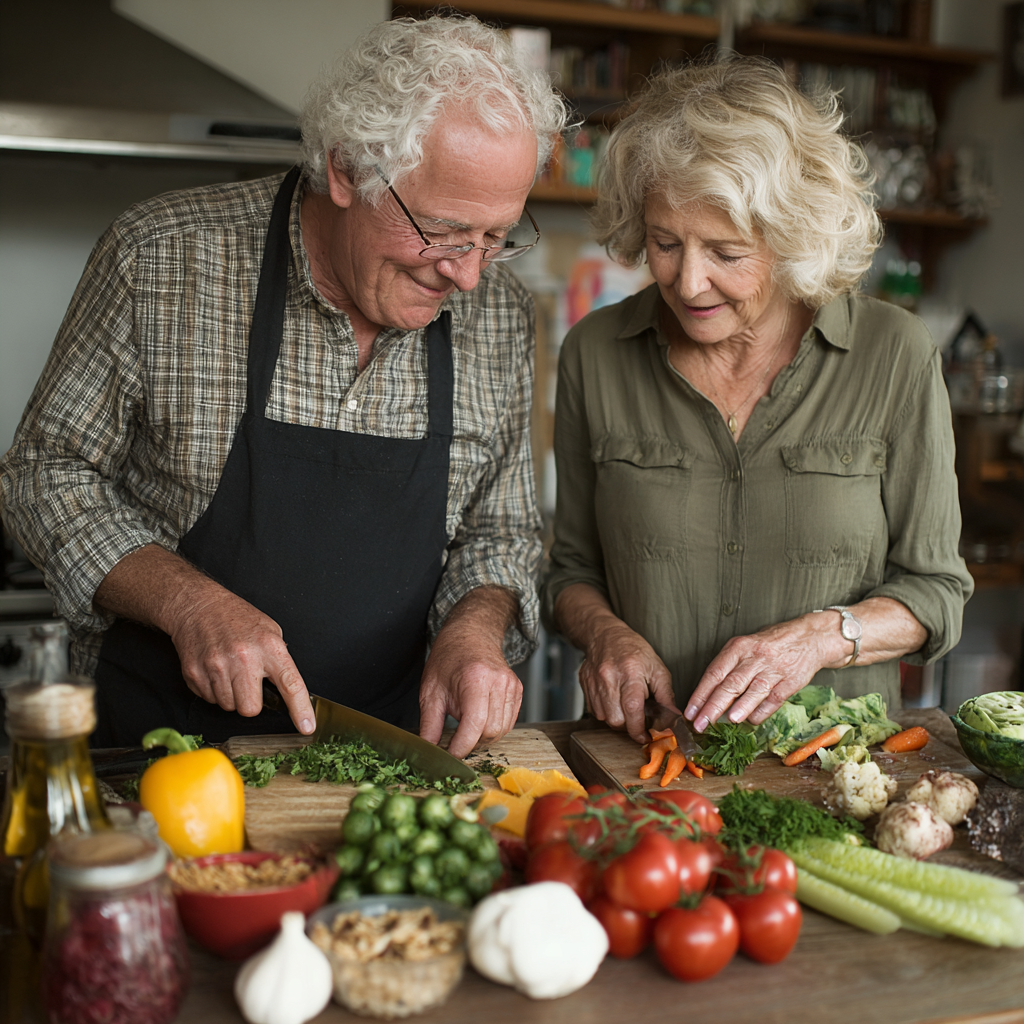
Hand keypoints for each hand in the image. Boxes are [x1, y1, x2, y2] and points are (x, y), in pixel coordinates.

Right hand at [96, 545, 315, 734]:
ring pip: (228, 707)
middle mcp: (244, 658)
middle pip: (250, 709)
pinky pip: (209, 699)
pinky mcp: (195, 673)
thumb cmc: (236, 618)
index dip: (300, 709)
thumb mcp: (269, 630)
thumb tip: (287, 688)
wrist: (198, 605)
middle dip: (250, 702)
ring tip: (229, 671)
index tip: (306, 726)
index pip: (290, 684)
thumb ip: (279, 659)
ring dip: (231, 696)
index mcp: (269, 647)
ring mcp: (217, 666)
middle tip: (247, 682)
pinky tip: (215, 670)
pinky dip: (213, 690)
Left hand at [418, 588, 522, 758]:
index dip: (461, 747)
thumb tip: (427, 749)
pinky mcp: (518, 690)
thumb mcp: (431, 691)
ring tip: (467, 725)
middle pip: (490, 732)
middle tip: (454, 738)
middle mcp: (498, 682)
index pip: (474, 726)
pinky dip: (494, 728)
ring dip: (483, 737)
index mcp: (475, 679)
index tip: (449, 755)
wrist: (470, 635)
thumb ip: (429, 724)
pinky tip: (480, 718)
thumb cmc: (449, 659)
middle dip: (471, 742)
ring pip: (502, 731)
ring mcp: (511, 686)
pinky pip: (509, 722)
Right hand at [579, 621, 677, 743]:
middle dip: (628, 725)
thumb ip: (666, 695)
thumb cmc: (634, 650)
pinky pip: (594, 710)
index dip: (639, 729)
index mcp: (630, 673)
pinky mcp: (584, 684)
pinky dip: (605, 711)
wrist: (605, 634)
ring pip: (603, 718)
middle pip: (616, 719)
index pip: (632, 710)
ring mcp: (593, 682)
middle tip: (637, 718)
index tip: (645, 736)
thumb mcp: (657, 668)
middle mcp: (608, 678)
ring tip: (625, 706)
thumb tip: (674, 717)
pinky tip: (613, 700)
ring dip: (616, 718)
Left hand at [683, 617, 832, 732]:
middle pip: (730, 684)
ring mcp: (773, 670)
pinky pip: (773, 700)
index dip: (700, 694)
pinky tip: (750, 720)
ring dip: (740, 707)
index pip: (714, 673)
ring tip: (728, 721)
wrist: (808, 638)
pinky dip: (761, 712)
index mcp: (738, 647)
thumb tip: (708, 696)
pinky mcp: (790, 682)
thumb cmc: (770, 644)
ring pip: (753, 691)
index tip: (690, 711)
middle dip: (713, 706)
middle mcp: (754, 658)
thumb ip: (729, 667)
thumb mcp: (745, 646)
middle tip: (701, 724)